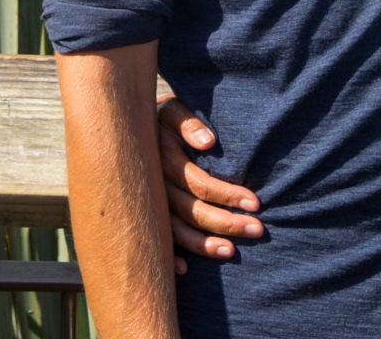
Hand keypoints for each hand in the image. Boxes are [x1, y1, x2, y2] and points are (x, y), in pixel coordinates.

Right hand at [154, 96, 262, 272]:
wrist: (123, 126)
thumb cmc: (161, 118)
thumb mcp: (172, 111)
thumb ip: (189, 123)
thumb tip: (209, 142)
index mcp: (164, 160)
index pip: (200, 184)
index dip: (227, 194)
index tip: (255, 203)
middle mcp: (155, 186)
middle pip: (192, 211)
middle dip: (226, 223)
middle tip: (258, 230)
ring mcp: (147, 204)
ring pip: (175, 231)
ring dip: (202, 244)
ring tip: (231, 252)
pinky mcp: (143, 215)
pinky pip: (155, 240)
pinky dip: (167, 256)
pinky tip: (184, 270)